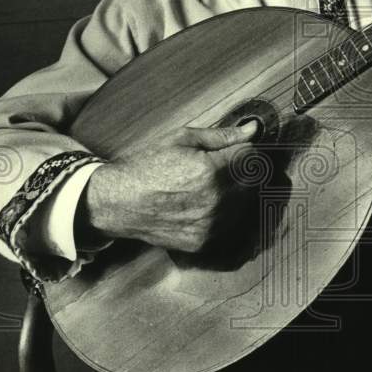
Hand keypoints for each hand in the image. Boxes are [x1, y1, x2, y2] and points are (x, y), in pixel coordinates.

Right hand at [78, 121, 258, 252]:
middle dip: (245, 171)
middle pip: (254, 183)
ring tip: (211, 185)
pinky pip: (229, 225)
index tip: (238, 149)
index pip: (254, 158)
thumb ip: (222, 136)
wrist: (118, 202)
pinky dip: (225, 213)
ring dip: (237, 193)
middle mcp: (216, 201)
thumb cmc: (147, 165)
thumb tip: (253, 129)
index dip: (248, 150)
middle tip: (225, 166)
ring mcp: (211, 225)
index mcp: (212, 171)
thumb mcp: (182, 139)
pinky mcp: (204, 242)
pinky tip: (205, 203)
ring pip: (245, 205)